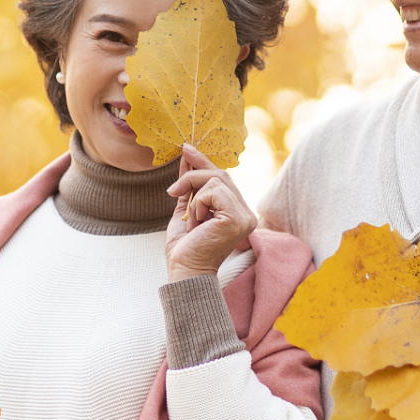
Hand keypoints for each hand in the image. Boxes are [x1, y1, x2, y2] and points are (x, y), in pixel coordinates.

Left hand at [164, 144, 255, 281]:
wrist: (184, 271)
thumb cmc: (184, 248)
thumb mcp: (184, 209)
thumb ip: (189, 186)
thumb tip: (186, 158)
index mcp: (236, 211)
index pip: (223, 178)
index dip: (204, 162)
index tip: (186, 149)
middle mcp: (246, 213)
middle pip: (220, 174)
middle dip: (193, 175)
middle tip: (172, 190)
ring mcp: (245, 216)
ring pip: (216, 180)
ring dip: (193, 195)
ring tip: (190, 219)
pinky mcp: (238, 218)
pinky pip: (214, 191)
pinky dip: (198, 203)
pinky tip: (197, 222)